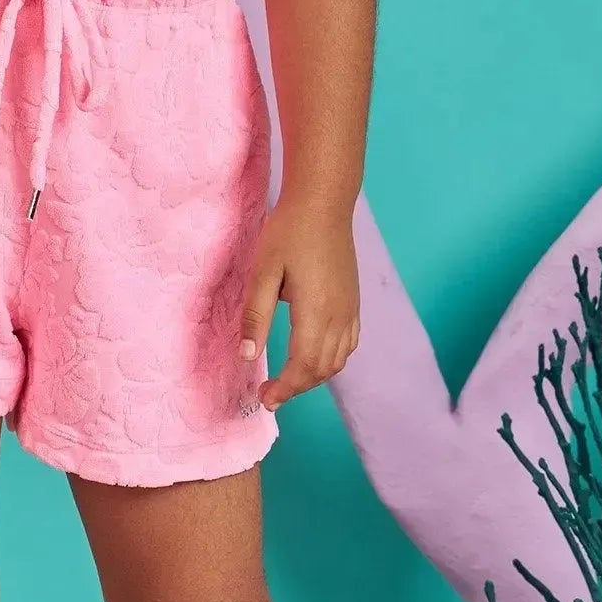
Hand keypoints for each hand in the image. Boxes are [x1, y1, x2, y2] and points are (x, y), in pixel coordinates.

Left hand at [239, 195, 359, 406]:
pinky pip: (349, 344)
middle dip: (296, 388)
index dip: (285, 389)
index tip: (264, 398)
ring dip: (313, 377)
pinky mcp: (354, 301)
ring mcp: (351, 310)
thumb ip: (256, 316)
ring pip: (338, 360)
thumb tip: (247, 357)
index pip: (303, 367)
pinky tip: (312, 357)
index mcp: (316, 312)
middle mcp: (339, 316)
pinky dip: (331, 360)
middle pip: (322, 370)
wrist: (324, 203)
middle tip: (269, 394)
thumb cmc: (289, 233)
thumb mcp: (263, 272)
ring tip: (287, 380)